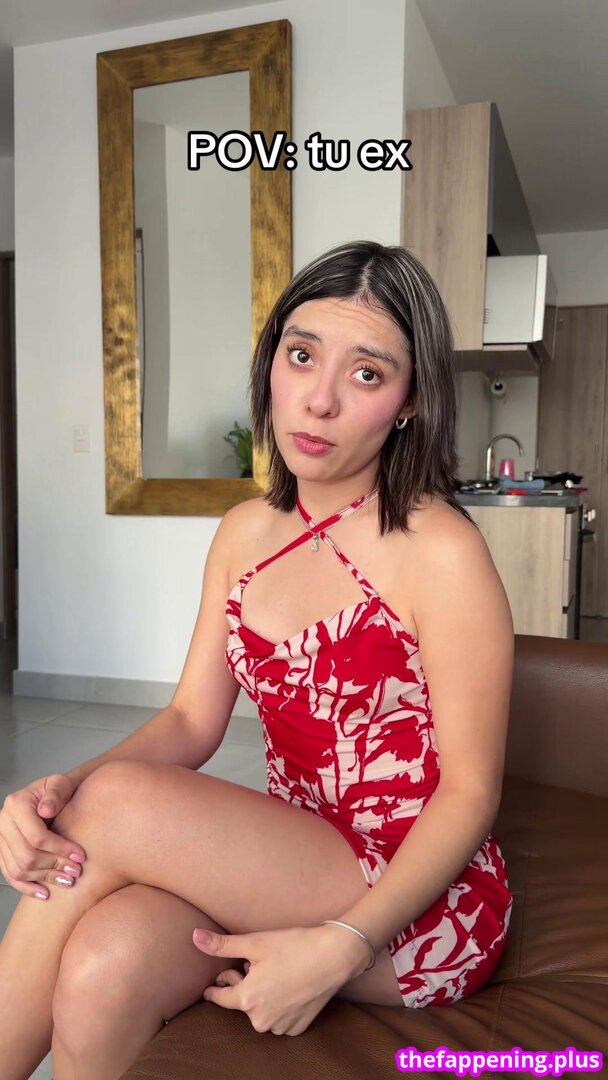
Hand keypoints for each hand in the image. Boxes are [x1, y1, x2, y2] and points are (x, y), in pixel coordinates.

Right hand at [0, 773, 86, 898]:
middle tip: (76, 871)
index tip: (80, 856)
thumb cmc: (60, 790)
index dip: (60, 849)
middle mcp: (3, 822)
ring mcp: (1, 839)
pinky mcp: (3, 852)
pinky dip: (27, 887)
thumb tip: (46, 810)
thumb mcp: (61, 783)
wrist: (54, 796)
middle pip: (26, 856)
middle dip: (53, 866)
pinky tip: (45, 892)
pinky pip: (10, 875)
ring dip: (44, 879)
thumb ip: (56, 793)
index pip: (36, 836)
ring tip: (67, 880)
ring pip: (18, 870)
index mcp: (16, 804)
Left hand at [193, 923, 366, 1035]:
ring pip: (261, 1011)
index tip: (212, 985)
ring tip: (274, 972)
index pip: (220, 997)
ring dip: (262, 995)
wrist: (334, 956)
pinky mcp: (298, 1027)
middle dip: (244, 984)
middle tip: (253, 964)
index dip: (216, 987)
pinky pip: (279, 1018)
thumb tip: (194, 938)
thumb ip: (222, 945)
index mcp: (247, 1000)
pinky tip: (288, 986)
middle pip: (243, 1002)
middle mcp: (261, 1020)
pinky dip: (279, 1004)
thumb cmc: (294, 946)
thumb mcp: (255, 942)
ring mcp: (281, 1026)